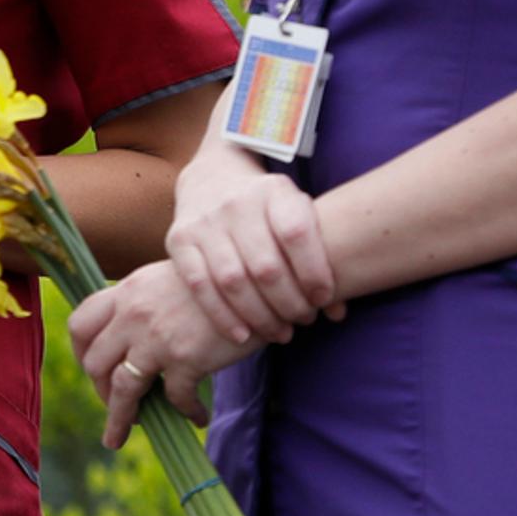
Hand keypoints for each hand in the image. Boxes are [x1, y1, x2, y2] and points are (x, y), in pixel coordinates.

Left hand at [68, 263, 251, 449]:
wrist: (256, 277)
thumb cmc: (219, 279)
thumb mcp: (170, 278)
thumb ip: (145, 301)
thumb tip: (129, 336)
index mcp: (128, 290)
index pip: (80, 324)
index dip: (81, 354)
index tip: (93, 370)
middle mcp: (134, 312)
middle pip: (94, 362)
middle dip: (100, 391)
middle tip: (117, 405)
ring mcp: (157, 336)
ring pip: (122, 389)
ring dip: (120, 418)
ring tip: (119, 437)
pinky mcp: (186, 357)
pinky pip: (175, 398)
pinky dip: (186, 412)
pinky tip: (198, 416)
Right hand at [164, 141, 341, 347]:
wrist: (212, 180)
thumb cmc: (269, 211)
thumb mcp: (297, 216)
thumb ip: (320, 259)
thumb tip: (338, 313)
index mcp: (274, 191)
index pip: (296, 234)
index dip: (314, 273)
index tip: (323, 299)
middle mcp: (237, 202)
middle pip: (266, 266)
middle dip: (290, 304)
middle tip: (302, 320)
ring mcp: (205, 221)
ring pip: (233, 281)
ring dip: (260, 316)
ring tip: (279, 333)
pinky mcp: (179, 240)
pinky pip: (200, 286)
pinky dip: (223, 316)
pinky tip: (243, 335)